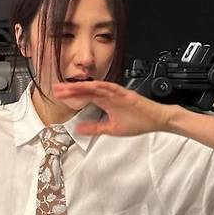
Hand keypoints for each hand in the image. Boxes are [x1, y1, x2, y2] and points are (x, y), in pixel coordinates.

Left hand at [52, 80, 177, 136]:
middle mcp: (109, 96)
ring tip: (69, 87)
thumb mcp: (111, 129)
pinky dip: (102, 86)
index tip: (58, 95)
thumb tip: (78, 129)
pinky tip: (91, 85)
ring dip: (82, 87)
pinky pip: (113, 88)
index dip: (71, 95)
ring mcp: (117, 94)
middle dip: (71, 90)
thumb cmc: (138, 122)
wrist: (157, 120)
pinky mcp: (126, 94)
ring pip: (96, 88)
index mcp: (105, 102)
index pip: (84, 97)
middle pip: (86, 90)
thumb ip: (95, 128)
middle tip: (56, 88)